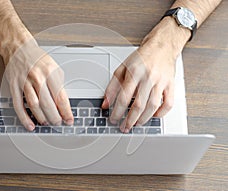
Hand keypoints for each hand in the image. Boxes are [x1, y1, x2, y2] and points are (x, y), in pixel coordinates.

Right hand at [4, 39, 73, 130]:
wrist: (18, 48)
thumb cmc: (37, 59)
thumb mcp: (54, 68)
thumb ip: (58, 85)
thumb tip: (63, 104)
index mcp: (50, 72)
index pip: (61, 97)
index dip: (66, 111)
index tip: (69, 119)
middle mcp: (37, 77)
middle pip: (48, 104)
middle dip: (55, 117)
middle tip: (58, 123)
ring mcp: (24, 82)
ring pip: (34, 106)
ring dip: (42, 118)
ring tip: (47, 122)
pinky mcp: (14, 86)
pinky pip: (19, 105)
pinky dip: (24, 117)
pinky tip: (30, 124)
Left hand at [102, 18, 187, 132]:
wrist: (162, 46)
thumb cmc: (141, 58)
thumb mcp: (122, 68)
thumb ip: (112, 86)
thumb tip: (105, 103)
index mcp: (134, 73)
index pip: (124, 97)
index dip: (117, 111)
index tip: (113, 119)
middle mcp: (148, 77)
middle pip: (138, 105)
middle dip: (130, 120)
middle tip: (124, 127)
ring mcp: (161, 82)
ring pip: (153, 106)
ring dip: (143, 119)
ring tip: (136, 124)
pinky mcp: (171, 85)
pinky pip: (168, 103)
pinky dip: (161, 113)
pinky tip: (153, 116)